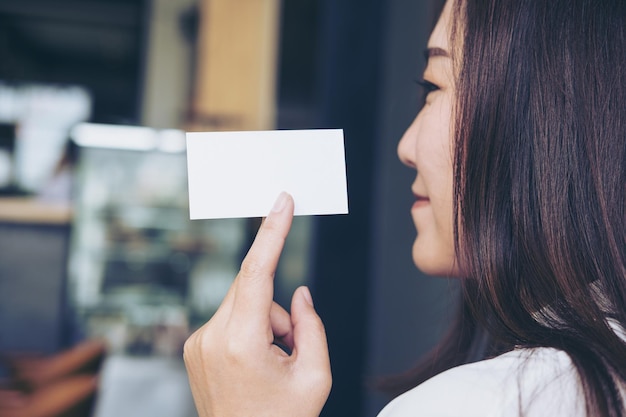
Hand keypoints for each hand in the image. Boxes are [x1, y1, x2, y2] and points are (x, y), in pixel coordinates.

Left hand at [183, 192, 331, 416]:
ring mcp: (197, 342)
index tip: (281, 202)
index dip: (272, 232)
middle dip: (278, 310)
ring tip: (269, 363)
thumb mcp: (316, 376)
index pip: (257, 272)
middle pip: (254, 289)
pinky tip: (251, 361)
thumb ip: (312, 325)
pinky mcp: (194, 345)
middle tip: (287, 348)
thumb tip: (297, 294)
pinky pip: (229, 316)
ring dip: (264, 321)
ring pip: (243, 302)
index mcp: (241, 342)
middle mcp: (211, 337)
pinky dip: (248, 328)